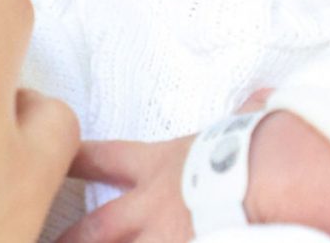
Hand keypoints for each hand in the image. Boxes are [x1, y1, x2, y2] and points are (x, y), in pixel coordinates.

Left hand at [61, 90, 329, 242]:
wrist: (269, 181)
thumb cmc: (257, 147)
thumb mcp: (247, 122)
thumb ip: (247, 114)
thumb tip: (259, 101)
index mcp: (162, 166)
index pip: (106, 159)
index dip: (79, 161)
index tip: (60, 162)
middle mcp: (151, 209)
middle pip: (95, 230)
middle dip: (68, 241)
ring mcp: (162, 242)